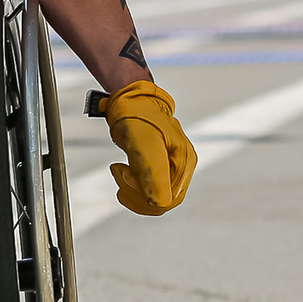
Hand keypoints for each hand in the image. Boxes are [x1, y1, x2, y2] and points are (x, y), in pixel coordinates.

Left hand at [100, 80, 195, 215]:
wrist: (129, 97)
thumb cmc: (137, 116)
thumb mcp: (143, 143)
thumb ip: (153, 172)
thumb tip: (160, 204)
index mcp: (184, 161)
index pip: (168, 200)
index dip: (143, 198)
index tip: (123, 178)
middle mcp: (182, 165)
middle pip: (163, 200)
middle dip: (137, 194)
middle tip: (118, 173)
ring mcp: (172, 164)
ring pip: (155, 195)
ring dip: (133, 190)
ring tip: (118, 170)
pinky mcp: (161, 163)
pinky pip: (150, 186)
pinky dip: (133, 184)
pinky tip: (122, 169)